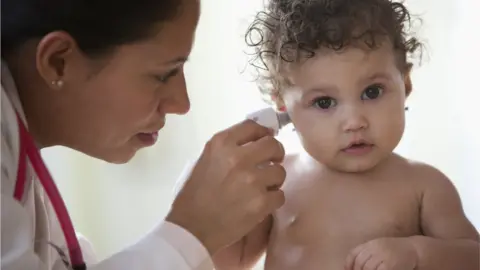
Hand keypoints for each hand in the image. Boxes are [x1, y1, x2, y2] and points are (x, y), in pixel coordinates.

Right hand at [165, 119, 285, 254]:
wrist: (192, 229)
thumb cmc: (194, 195)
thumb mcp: (204, 161)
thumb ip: (228, 149)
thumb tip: (254, 142)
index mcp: (221, 144)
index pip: (252, 127)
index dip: (263, 132)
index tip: (266, 138)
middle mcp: (238, 157)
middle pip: (272, 145)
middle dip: (275, 153)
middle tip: (272, 162)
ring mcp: (252, 180)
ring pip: (280, 171)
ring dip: (274, 180)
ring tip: (262, 188)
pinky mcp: (261, 202)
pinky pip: (280, 195)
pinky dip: (273, 200)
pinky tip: (261, 204)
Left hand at [345, 237, 417, 269]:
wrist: (415, 250)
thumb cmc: (396, 250)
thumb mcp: (380, 247)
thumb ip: (368, 253)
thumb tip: (351, 266)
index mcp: (371, 243)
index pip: (354, 253)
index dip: (348, 264)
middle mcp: (376, 248)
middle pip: (360, 262)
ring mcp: (383, 255)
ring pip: (367, 268)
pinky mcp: (390, 265)